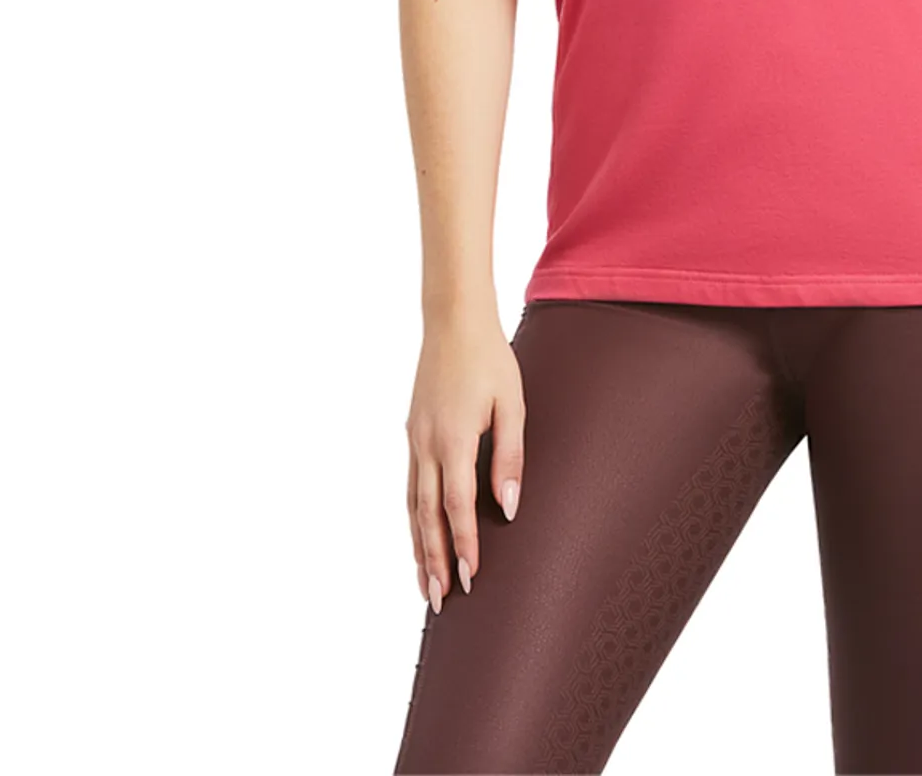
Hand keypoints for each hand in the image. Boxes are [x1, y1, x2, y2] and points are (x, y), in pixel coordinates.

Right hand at [406, 305, 525, 608]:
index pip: (457, 506)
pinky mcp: (412, 433)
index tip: (471, 578)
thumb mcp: (512, 404)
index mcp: (453, 439)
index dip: (465, 544)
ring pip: (412, 505)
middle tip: (441, 601)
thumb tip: (511, 507)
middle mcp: (427, 445)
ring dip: (418, 547)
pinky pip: (409, 486)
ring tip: (426, 585)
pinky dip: (412, 518)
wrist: (453, 320)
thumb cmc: (490, 359)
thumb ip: (511, 457)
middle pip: (427, 516)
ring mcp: (414, 440)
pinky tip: (417, 535)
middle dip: (435, 561)